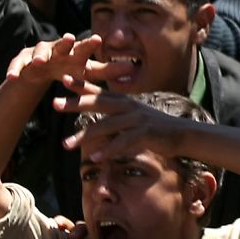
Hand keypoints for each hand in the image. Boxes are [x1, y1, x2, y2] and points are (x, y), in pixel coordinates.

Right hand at [4, 34, 129, 87]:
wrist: (43, 71)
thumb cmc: (70, 69)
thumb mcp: (87, 71)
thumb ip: (107, 70)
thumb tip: (133, 68)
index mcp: (75, 52)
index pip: (85, 47)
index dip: (90, 44)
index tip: (99, 40)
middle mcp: (59, 49)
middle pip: (63, 44)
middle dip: (65, 42)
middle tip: (69, 38)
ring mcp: (40, 53)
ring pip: (39, 51)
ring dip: (39, 56)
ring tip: (40, 62)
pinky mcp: (23, 61)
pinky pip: (18, 64)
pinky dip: (15, 69)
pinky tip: (12, 77)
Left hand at [56, 89, 201, 160]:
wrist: (184, 135)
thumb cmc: (157, 128)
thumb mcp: (136, 118)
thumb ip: (117, 119)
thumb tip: (97, 125)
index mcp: (126, 102)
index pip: (101, 91)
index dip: (82, 85)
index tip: (64, 79)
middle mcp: (130, 107)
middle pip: (98, 102)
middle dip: (76, 103)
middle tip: (55, 104)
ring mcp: (138, 119)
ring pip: (106, 125)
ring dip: (84, 135)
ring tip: (66, 145)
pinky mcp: (145, 133)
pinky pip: (122, 142)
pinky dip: (108, 150)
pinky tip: (95, 158)